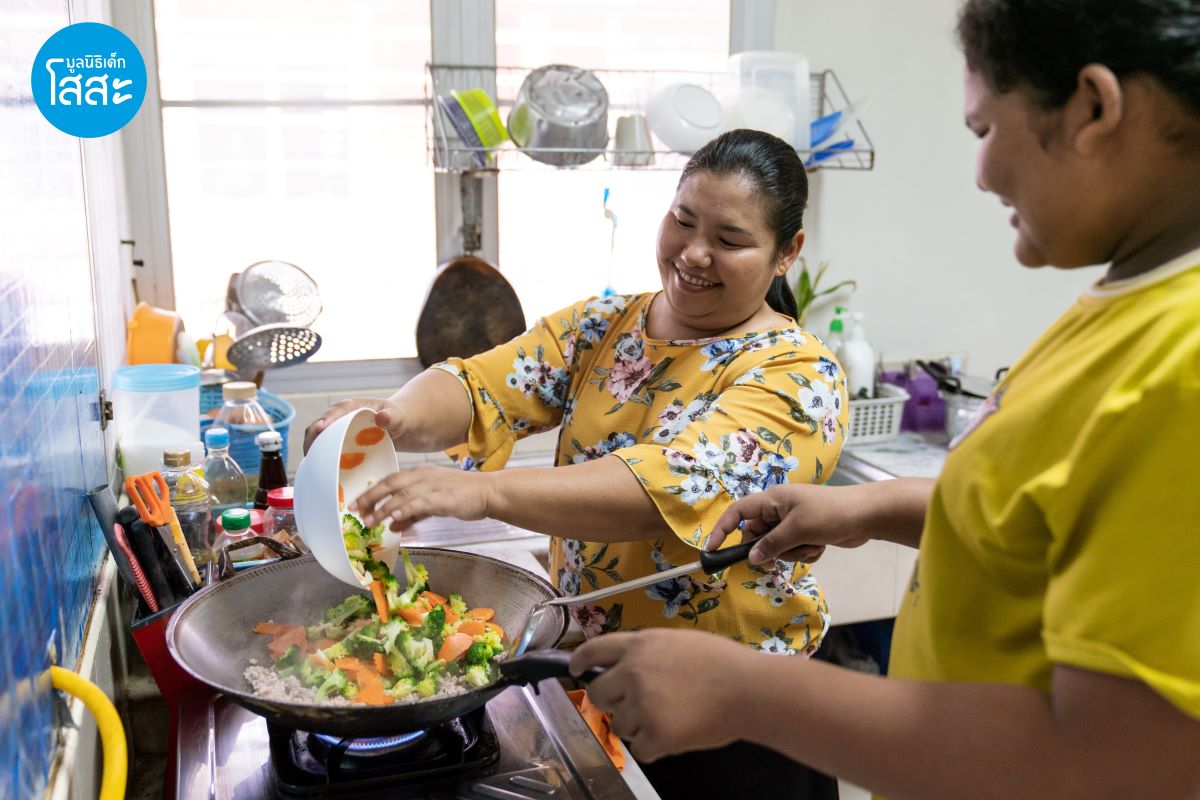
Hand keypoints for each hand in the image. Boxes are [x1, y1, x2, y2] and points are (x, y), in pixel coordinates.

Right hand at [303, 397, 403, 454]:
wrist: (398, 426)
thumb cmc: (398, 419)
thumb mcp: (399, 418)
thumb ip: (393, 418)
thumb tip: (382, 416)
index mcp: (356, 405)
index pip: (339, 409)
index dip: (329, 418)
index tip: (321, 428)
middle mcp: (343, 414)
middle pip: (323, 421)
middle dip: (314, 434)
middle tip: (310, 449)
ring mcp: (339, 426)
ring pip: (319, 433)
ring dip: (312, 445)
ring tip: (310, 459)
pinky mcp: (338, 438)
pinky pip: (324, 444)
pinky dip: (319, 453)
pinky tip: (317, 466)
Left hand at [349, 466, 495, 530]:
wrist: (489, 492)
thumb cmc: (462, 496)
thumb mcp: (433, 504)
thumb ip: (412, 514)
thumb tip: (393, 526)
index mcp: (419, 474)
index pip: (390, 481)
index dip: (371, 492)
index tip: (356, 504)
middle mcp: (423, 477)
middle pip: (391, 485)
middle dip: (370, 497)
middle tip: (355, 510)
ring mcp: (433, 486)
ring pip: (402, 495)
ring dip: (383, 508)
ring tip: (370, 521)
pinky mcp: (443, 497)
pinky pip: (421, 503)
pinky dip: (406, 509)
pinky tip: (395, 517)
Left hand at [569, 630, 751, 762]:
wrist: (747, 689)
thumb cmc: (722, 662)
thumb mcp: (678, 641)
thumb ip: (649, 652)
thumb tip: (629, 665)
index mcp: (639, 645)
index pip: (594, 650)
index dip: (579, 661)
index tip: (574, 670)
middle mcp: (632, 672)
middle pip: (598, 694)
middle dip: (610, 702)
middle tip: (633, 706)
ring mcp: (641, 705)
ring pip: (619, 725)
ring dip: (638, 726)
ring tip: (669, 718)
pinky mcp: (654, 735)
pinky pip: (641, 749)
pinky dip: (656, 747)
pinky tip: (677, 734)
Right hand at [708, 484, 871, 565]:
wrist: (867, 515)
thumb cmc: (831, 513)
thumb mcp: (798, 529)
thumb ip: (771, 544)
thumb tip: (751, 558)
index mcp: (772, 500)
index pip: (738, 512)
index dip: (723, 529)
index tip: (713, 550)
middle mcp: (779, 510)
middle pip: (757, 535)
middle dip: (769, 550)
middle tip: (777, 559)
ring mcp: (792, 523)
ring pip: (777, 547)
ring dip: (792, 553)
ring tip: (811, 545)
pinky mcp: (805, 534)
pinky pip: (793, 551)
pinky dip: (804, 553)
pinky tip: (820, 546)